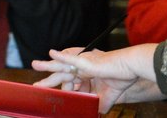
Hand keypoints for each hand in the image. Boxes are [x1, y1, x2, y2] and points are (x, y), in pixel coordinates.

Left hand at [32, 44, 160, 112]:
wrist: (130, 69)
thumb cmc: (122, 78)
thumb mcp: (109, 95)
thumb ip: (102, 103)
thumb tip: (98, 112)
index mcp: (86, 75)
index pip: (71, 83)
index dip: (65, 92)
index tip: (58, 98)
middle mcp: (82, 69)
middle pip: (62, 75)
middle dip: (49, 80)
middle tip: (36, 85)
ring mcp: (83, 64)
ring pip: (62, 66)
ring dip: (48, 65)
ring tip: (35, 65)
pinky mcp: (87, 62)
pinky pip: (72, 58)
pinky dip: (62, 56)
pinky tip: (52, 53)